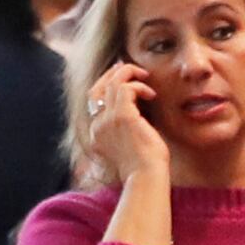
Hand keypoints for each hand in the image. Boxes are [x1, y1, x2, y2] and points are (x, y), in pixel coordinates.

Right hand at [84, 65, 169, 192]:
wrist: (146, 178)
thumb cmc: (143, 168)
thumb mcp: (128, 146)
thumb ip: (125, 130)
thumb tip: (138, 113)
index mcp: (96, 134)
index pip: (93, 100)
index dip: (105, 84)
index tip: (119, 77)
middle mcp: (98, 126)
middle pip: (98, 88)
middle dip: (112, 74)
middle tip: (127, 66)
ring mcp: (108, 120)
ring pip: (112, 83)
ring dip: (129, 74)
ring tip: (145, 76)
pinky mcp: (123, 116)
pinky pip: (127, 88)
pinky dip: (139, 86)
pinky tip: (151, 94)